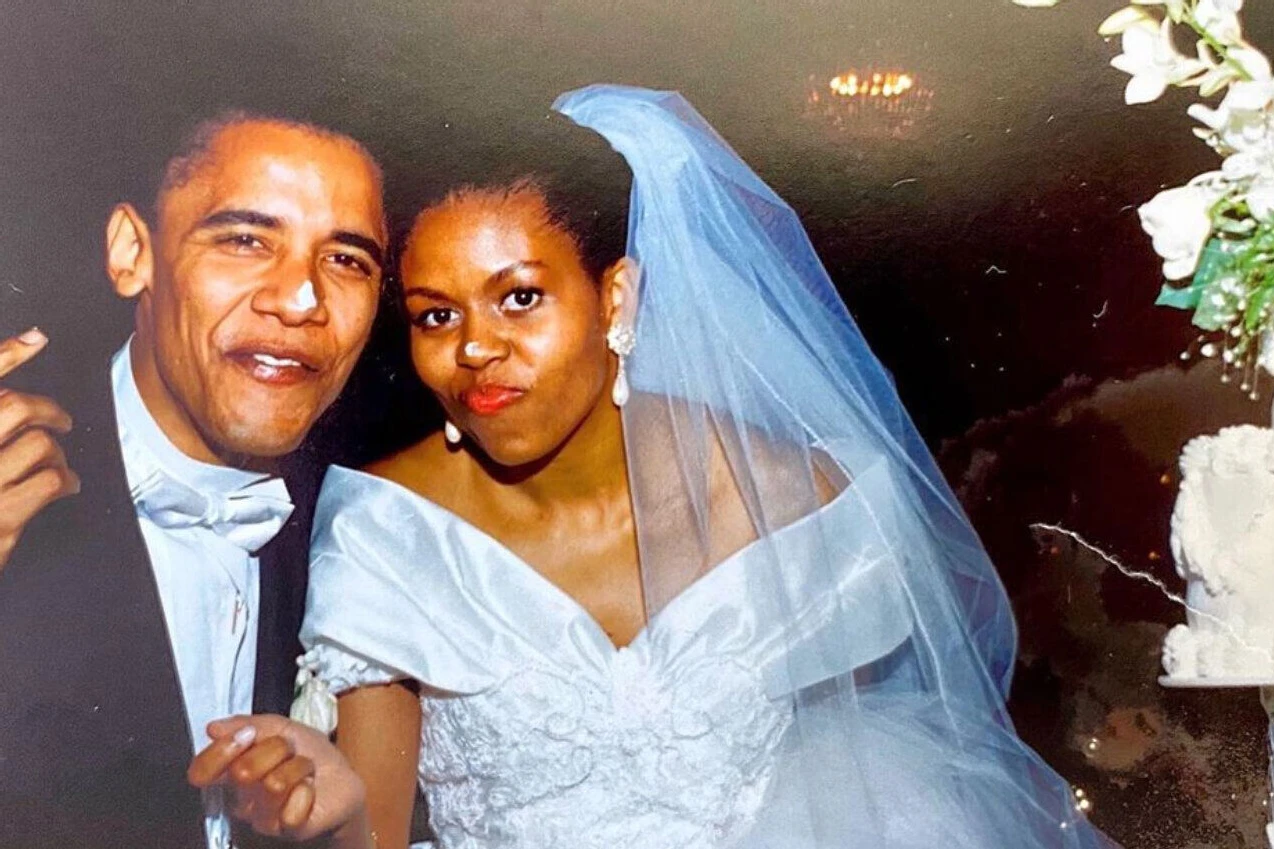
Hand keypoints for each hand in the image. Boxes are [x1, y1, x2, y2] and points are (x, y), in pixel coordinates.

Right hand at [0, 328, 78, 570]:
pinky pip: (49, 481)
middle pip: (10, 407)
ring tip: (58, 461)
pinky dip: (66, 479)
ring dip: (55, 450)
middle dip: (44, 409)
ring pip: (36, 444)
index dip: (7, 353)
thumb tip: (27, 355)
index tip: (38, 339)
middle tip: (61, 421)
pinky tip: (66, 486)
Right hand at [187, 714, 370, 846]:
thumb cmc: (310, 755)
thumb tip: (214, 728)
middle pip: (242, 771)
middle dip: (276, 749)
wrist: (343, 779)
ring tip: (305, 769)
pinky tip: (310, 789)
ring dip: (299, 766)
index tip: (246, 735)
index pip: (202, 770)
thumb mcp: (282, 727)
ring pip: (273, 784)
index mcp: (234, 770)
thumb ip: (249, 723)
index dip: (220, 752)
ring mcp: (263, 816)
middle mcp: (242, 797)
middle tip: (289, 751)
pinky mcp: (288, 829)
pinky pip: (290, 810)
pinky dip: (307, 791)